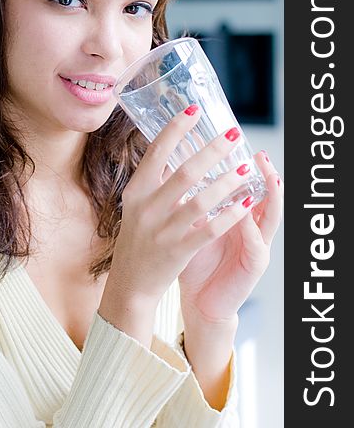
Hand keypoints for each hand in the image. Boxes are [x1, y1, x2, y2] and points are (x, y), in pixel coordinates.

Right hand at [107, 106, 260, 306]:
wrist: (130, 283)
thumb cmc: (138, 238)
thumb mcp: (137, 206)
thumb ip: (154, 180)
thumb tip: (175, 148)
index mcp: (136, 191)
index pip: (156, 152)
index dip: (175, 129)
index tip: (194, 110)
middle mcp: (147, 208)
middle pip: (184, 172)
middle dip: (212, 150)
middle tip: (234, 134)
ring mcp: (162, 231)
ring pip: (200, 201)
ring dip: (226, 182)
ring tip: (246, 168)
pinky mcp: (178, 251)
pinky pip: (209, 230)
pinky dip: (229, 215)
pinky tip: (246, 203)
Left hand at [177, 150, 282, 323]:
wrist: (202, 301)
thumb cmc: (195, 258)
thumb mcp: (191, 223)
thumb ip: (189, 198)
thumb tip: (170, 165)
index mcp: (240, 215)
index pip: (250, 184)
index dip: (248, 163)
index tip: (238, 141)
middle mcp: (253, 227)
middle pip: (268, 195)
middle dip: (265, 173)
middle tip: (259, 154)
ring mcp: (258, 245)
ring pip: (271, 216)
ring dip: (270, 195)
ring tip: (269, 176)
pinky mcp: (255, 265)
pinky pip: (257, 243)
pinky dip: (251, 227)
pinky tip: (246, 211)